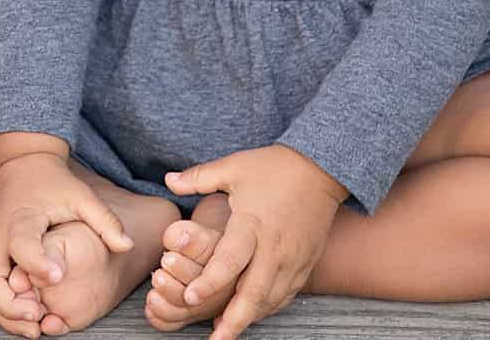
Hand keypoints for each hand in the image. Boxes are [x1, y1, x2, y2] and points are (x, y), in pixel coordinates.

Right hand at [0, 151, 134, 336]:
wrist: (24, 167)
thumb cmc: (54, 183)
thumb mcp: (81, 195)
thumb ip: (104, 220)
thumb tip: (127, 245)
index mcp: (21, 219)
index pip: (22, 244)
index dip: (37, 263)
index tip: (57, 278)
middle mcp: (0, 239)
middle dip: (11, 305)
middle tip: (38, 319)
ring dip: (7, 314)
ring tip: (35, 330)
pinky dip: (7, 309)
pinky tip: (31, 320)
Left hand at [162, 146, 345, 339]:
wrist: (322, 168)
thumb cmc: (274, 167)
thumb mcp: (234, 167)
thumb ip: (200, 178)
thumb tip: (168, 180)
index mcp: (252, 223)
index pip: (229, 260)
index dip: (209, 282)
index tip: (189, 298)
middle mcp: (273, 246)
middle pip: (253, 293)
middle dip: (233, 321)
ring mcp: (292, 258)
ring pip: (270, 299)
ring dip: (248, 318)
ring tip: (226, 333)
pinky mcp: (305, 263)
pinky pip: (286, 294)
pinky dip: (268, 308)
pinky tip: (252, 315)